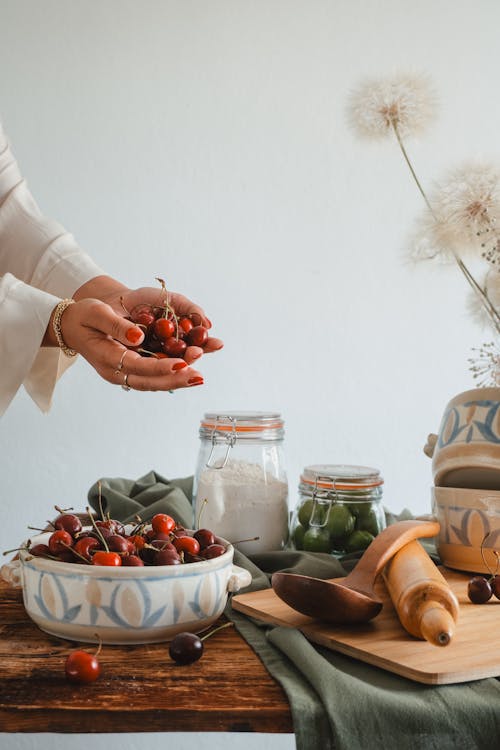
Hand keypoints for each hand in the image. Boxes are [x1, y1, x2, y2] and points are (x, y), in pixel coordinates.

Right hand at [45, 298, 205, 392]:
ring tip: (198, 378)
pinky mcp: (129, 371)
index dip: (161, 367)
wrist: (71, 326)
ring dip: (176, 381)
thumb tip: (138, 336)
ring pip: (152, 383)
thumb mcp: (96, 313)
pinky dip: (170, 376)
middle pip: (149, 381)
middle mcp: (116, 372)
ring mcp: (122, 374)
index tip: (182, 364)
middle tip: (199, 376)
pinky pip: (151, 378)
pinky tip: (188, 372)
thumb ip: (116, 325)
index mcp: (107, 358)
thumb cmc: (83, 316)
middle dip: (175, 380)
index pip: (138, 366)